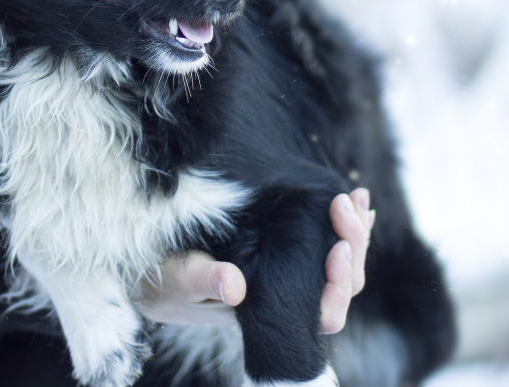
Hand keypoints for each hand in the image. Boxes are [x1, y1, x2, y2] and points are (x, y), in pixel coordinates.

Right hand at [134, 188, 374, 331]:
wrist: (153, 274)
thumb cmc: (164, 283)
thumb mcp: (179, 281)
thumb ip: (204, 282)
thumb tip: (234, 286)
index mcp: (269, 312)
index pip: (325, 312)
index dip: (340, 284)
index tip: (338, 246)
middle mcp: (287, 297)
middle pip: (342, 285)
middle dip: (353, 244)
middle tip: (345, 204)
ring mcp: (289, 275)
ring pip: (340, 265)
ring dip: (353, 230)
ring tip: (355, 197)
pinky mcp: (283, 253)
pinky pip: (325, 243)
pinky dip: (341, 222)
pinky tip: (352, 200)